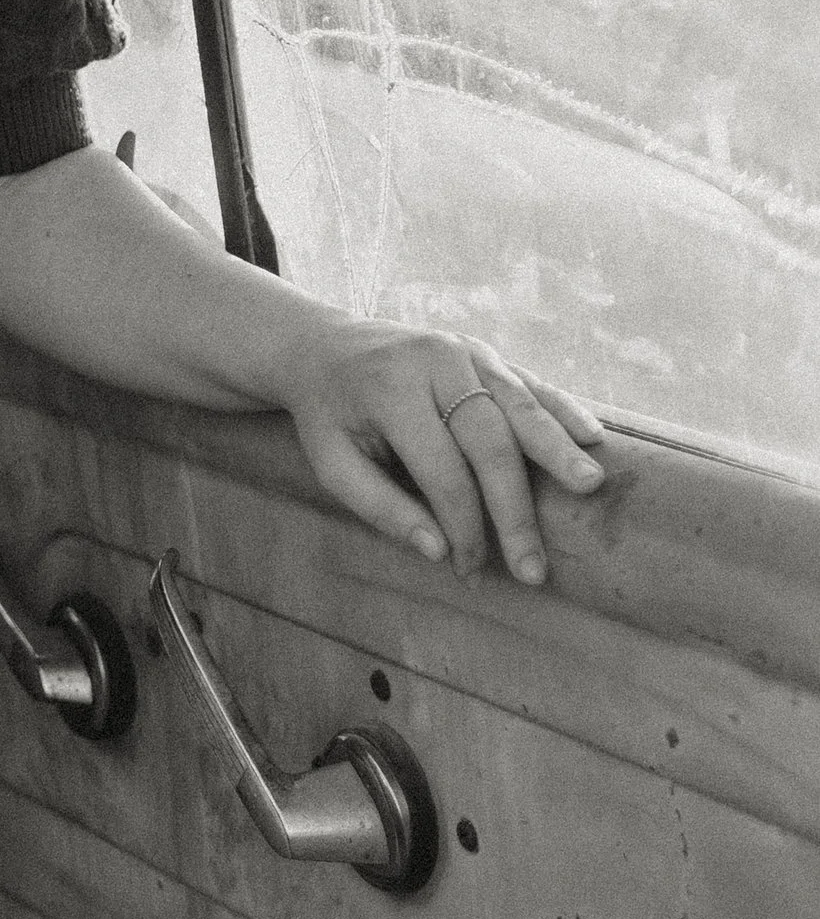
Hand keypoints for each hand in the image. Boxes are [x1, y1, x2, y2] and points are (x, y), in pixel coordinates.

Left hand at [282, 316, 605, 586]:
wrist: (326, 348)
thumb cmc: (332, 416)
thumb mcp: (333, 463)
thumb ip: (381, 508)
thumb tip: (439, 551)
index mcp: (390, 390)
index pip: (441, 469)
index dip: (462, 525)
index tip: (470, 570)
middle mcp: (434, 363)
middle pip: (488, 440)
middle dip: (513, 509)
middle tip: (533, 568)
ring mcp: (464, 351)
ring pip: (519, 405)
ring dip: (556, 450)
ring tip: (589, 486)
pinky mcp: (484, 352)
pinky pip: (529, 382)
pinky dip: (562, 409)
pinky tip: (592, 436)